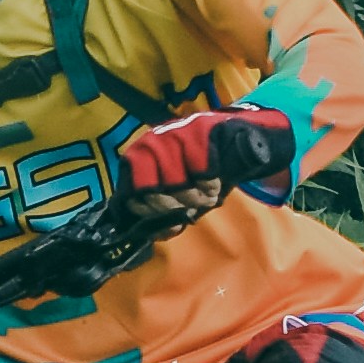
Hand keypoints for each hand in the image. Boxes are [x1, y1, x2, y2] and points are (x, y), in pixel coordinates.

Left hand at [114, 102, 295, 220]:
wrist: (233, 142)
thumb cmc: (199, 174)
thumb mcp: (179, 195)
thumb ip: (164, 214)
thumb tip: (159, 233)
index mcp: (139, 157)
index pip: (130, 189)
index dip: (147, 210)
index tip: (168, 218)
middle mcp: (151, 141)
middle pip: (149, 186)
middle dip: (169, 205)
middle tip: (188, 209)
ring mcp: (174, 133)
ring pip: (174, 179)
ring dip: (192, 197)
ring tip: (205, 198)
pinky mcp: (199, 129)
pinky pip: (200, 169)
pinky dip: (208, 185)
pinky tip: (214, 186)